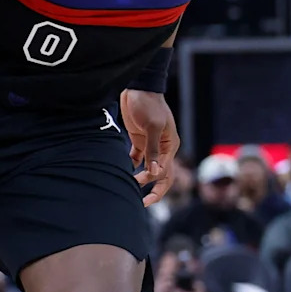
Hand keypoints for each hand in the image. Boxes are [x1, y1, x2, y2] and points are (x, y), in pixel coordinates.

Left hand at [120, 89, 179, 205]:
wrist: (138, 88)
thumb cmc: (148, 104)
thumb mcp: (152, 126)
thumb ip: (152, 149)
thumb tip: (153, 172)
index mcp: (169, 146)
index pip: (166, 172)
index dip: (157, 186)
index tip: (143, 194)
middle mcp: (162, 148)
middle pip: (161, 174)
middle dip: (154, 190)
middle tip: (143, 203)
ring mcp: (150, 144)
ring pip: (148, 168)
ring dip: (141, 178)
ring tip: (128, 187)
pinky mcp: (138, 140)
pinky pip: (136, 158)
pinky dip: (130, 166)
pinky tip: (121, 172)